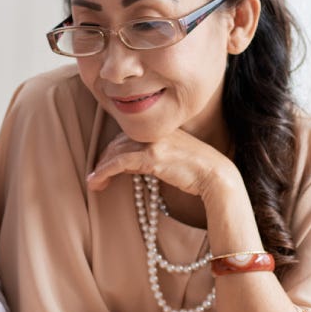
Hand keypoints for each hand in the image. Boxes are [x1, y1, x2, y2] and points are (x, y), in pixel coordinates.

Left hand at [87, 130, 256, 241]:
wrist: (217, 176)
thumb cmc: (198, 171)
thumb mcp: (173, 157)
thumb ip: (153, 155)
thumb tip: (132, 165)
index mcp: (160, 128)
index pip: (128, 134)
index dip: (113, 150)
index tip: (105, 164)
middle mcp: (155, 131)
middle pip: (118, 141)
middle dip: (104, 159)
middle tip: (95, 176)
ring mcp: (153, 141)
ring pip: (116, 151)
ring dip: (100, 168)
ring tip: (93, 183)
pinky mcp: (152, 156)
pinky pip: (119, 162)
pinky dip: (104, 172)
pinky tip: (96, 182)